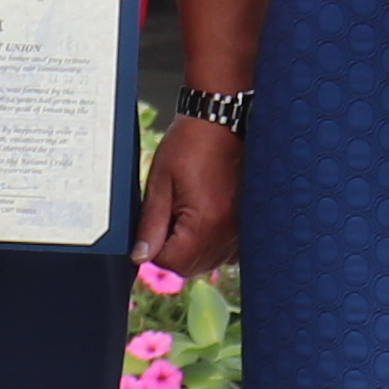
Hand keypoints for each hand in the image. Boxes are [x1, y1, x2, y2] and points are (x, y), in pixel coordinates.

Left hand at [138, 103, 246, 279]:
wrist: (222, 120)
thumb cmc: (190, 144)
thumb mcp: (160, 183)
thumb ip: (150, 224)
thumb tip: (140, 257)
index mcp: (205, 224)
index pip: (172, 263)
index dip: (155, 248)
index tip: (154, 224)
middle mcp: (228, 233)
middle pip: (191, 267)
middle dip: (174, 249)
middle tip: (170, 212)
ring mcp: (242, 229)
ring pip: (209, 261)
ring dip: (194, 246)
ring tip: (189, 210)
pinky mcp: (248, 222)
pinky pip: (227, 250)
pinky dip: (213, 241)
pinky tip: (206, 215)